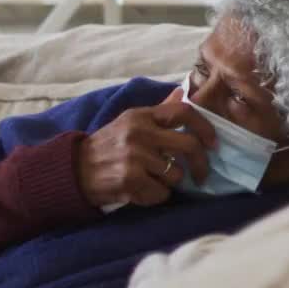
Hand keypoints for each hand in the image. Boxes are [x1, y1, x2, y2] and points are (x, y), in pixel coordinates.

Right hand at [75, 88, 217, 207]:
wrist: (75, 170)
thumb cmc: (109, 145)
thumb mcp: (131, 122)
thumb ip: (159, 110)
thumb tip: (183, 91)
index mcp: (142, 116)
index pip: (184, 112)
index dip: (205, 127)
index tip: (213, 143)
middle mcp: (140, 133)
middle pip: (189, 145)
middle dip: (202, 164)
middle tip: (202, 175)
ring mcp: (135, 157)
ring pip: (176, 174)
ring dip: (171, 182)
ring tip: (155, 179)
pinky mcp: (130, 180)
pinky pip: (161, 193)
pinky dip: (156, 196)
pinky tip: (143, 190)